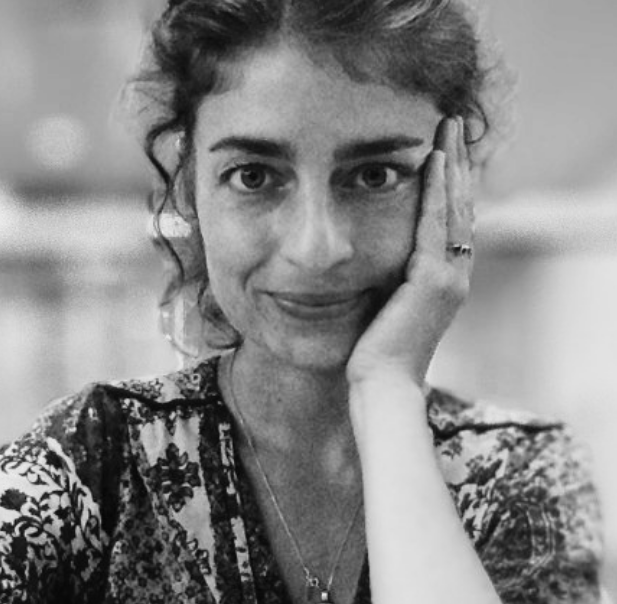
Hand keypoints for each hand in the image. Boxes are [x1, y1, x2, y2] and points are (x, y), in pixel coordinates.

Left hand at [346, 116, 473, 385]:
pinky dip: (435, 191)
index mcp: (445, 280)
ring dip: (451, 166)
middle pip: (460, 206)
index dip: (449, 183)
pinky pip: (435, 225)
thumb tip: (376, 253)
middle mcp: (455, 274)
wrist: (381, 386)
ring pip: (454, 209)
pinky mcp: (434, 281)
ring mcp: (450, 277)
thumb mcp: (386, 306)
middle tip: (450, 125)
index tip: (441, 150)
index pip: (451, 220)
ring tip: (446, 129)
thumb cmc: (376, 352)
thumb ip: (392, 277)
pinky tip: (432, 160)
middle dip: (456, 163)